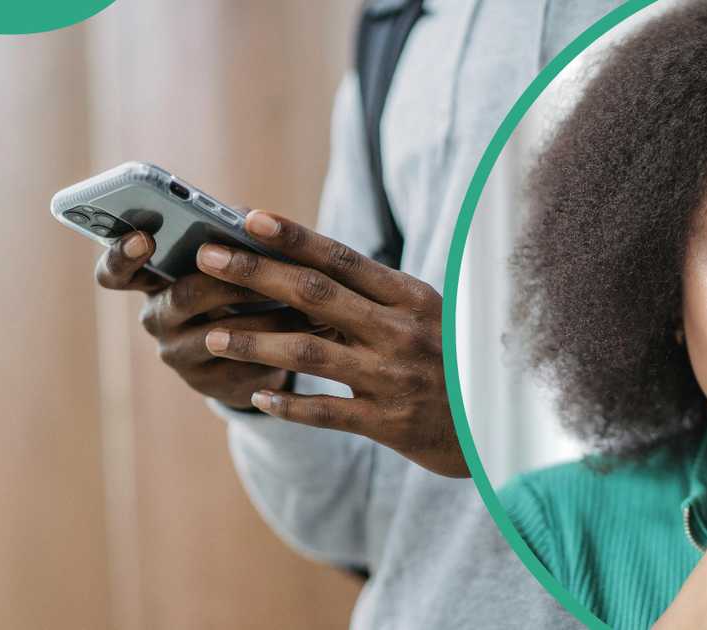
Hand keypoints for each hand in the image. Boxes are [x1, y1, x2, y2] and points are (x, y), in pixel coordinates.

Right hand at [95, 230, 311, 409]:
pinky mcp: (213, 385)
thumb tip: (245, 215)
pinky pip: (246, 365)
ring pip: (220, 334)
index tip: (144, 238)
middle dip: (228, 279)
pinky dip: (281, 345)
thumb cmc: (238, 288)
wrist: (254, 351)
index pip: (115, 272)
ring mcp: (181, 356)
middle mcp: (157, 320)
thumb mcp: (229, 259)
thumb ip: (228, 233)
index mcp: (151, 281)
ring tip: (303, 302)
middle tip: (263, 269)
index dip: (122, 256)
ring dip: (266, 316)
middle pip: (183, 295)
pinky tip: (308, 333)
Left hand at [193, 210, 463, 477]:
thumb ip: (375, 296)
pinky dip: (289, 403)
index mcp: (412, 297)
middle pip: (315, 294)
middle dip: (255, 274)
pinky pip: (326, 412)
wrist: (499, 424)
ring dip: (255, 341)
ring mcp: (392, 377)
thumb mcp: (428, 316)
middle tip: (207, 258)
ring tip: (212, 336)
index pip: (343, 257)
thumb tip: (306, 267)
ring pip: (310, 352)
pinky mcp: (387, 423)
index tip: (248, 217)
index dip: (294, 236)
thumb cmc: (455, 359)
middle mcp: (400, 331)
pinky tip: (256, 395)